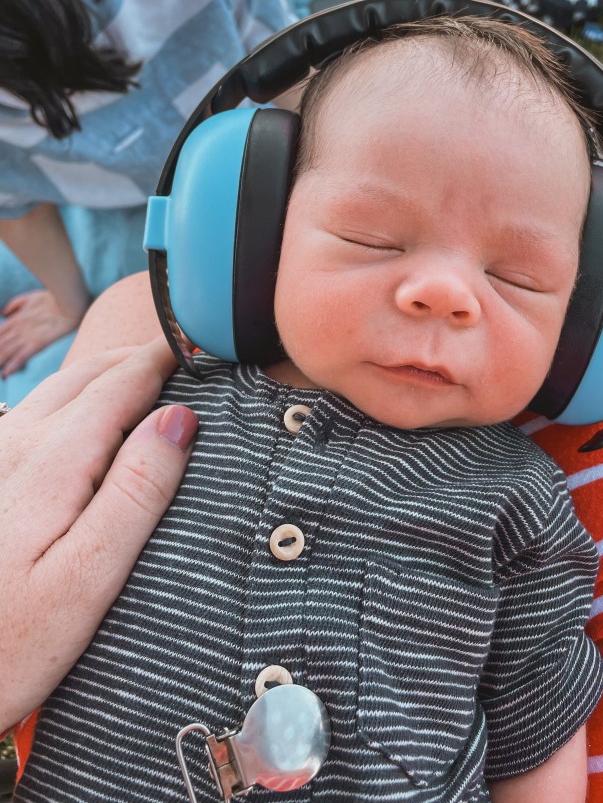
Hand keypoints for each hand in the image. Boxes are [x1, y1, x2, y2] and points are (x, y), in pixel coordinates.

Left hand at [0, 288, 90, 376]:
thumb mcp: (30, 297)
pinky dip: (11, 367)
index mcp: (15, 319)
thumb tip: (3, 314)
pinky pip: (20, 357)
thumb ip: (15, 304)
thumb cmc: (52, 299)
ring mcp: (26, 337)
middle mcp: (17, 329)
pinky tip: (5, 375)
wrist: (68, 302)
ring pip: (5, 352)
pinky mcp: (37, 344)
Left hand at [0, 338, 197, 729]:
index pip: (120, 385)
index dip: (163, 359)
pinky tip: (81, 417)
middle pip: (84, 377)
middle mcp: (14, 446)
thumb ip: (137, 492)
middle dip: (134, 357)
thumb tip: (177, 420)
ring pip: (53, 392)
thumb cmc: (10, 645)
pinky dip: (69, 400)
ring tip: (140, 373)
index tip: (199, 341)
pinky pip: (29, 416)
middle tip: (179, 349)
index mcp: (51, 463)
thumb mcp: (89, 580)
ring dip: (100, 374)